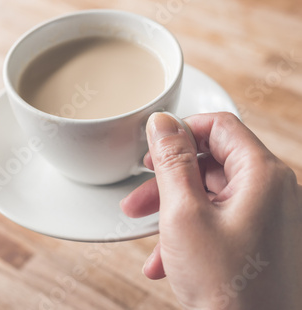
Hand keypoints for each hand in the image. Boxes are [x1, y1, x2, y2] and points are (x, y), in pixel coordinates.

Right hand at [120, 112, 301, 308]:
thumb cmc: (227, 287)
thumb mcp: (184, 214)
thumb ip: (172, 162)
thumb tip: (162, 124)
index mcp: (262, 174)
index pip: (219, 126)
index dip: (180, 132)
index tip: (152, 148)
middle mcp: (271, 191)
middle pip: (211, 162)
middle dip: (168, 178)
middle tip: (139, 193)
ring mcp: (267, 217)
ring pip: (210, 194)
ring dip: (172, 208)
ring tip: (143, 231)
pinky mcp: (258, 239)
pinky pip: (218, 220)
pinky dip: (188, 231)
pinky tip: (163, 259)